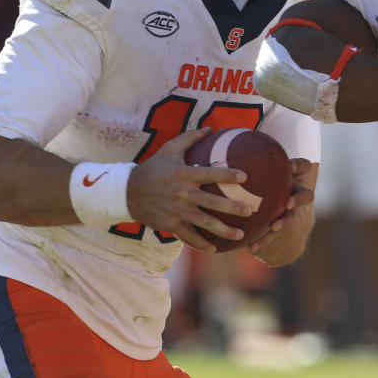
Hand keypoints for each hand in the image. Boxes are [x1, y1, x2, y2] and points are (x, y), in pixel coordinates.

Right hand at [127, 127, 252, 251]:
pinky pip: (189, 237)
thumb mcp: (169, 150)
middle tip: (250, 211)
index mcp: (184, 174)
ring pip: (204, 223)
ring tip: (240, 235)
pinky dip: (202, 244)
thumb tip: (211, 128)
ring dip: (224, 231)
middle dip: (233, 208)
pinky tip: (216, 249)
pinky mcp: (170, 225)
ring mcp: (177, 211)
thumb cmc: (154, 168)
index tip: (245, 177)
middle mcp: (182, 193)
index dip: (228, 175)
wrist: (127, 192)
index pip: (211, 174)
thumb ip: (190, 138)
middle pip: (212, 202)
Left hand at [249, 158, 315, 262]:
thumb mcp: (258, 177)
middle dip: (298, 198)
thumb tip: (221, 147)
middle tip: (288, 202)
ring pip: (293, 218)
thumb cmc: (260, 191)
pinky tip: (252, 247)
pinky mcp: (284, 231)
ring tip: (275, 227)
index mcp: (291, 179)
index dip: (299, 166)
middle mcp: (296, 195)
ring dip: (285, 222)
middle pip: (306, 195)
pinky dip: (264, 241)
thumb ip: (246, 164)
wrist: (278, 223)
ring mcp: (293, 215)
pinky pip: (275, 237)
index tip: (290, 165)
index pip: (302, 168)